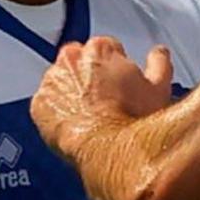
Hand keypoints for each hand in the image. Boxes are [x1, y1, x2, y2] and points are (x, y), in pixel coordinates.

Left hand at [30, 35, 172, 159]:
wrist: (109, 151)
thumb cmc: (132, 121)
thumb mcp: (160, 88)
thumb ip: (160, 63)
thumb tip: (159, 54)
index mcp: (101, 48)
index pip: (106, 48)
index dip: (115, 67)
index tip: (119, 82)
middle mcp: (72, 59)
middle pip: (80, 61)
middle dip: (90, 76)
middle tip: (104, 99)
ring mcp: (52, 81)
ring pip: (61, 81)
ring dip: (72, 92)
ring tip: (90, 114)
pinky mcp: (40, 105)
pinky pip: (46, 104)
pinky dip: (56, 112)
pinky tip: (74, 123)